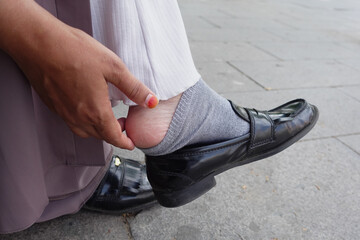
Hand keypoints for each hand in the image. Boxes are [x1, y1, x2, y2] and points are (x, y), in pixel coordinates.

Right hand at [0, 0, 157, 148]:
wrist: (37, 43)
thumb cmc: (74, 51)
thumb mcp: (113, 67)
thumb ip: (133, 87)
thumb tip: (151, 101)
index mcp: (95, 111)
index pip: (113, 137)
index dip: (125, 142)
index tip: (131, 143)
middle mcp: (78, 117)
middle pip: (100, 136)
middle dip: (114, 135)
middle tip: (123, 126)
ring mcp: (63, 113)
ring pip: (85, 131)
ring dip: (99, 130)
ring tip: (107, 117)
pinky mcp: (53, 105)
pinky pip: (72, 122)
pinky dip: (84, 122)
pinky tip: (87, 107)